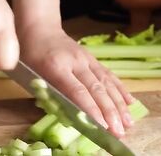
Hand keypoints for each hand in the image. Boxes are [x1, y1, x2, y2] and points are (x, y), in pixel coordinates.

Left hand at [19, 26, 135, 137]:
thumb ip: (49, 94)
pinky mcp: (92, 58)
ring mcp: (87, 59)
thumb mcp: (31, 75)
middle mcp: (75, 62)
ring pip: (107, 82)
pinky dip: (120, 89)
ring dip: (119, 104)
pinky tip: (130, 101)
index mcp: (56, 67)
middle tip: (120, 132)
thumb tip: (68, 115)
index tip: (103, 127)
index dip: (91, 110)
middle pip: (96, 89)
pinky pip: (109, 74)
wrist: (40, 29)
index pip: (77, 92)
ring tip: (129, 122)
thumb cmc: (31, 55)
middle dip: (110, 112)